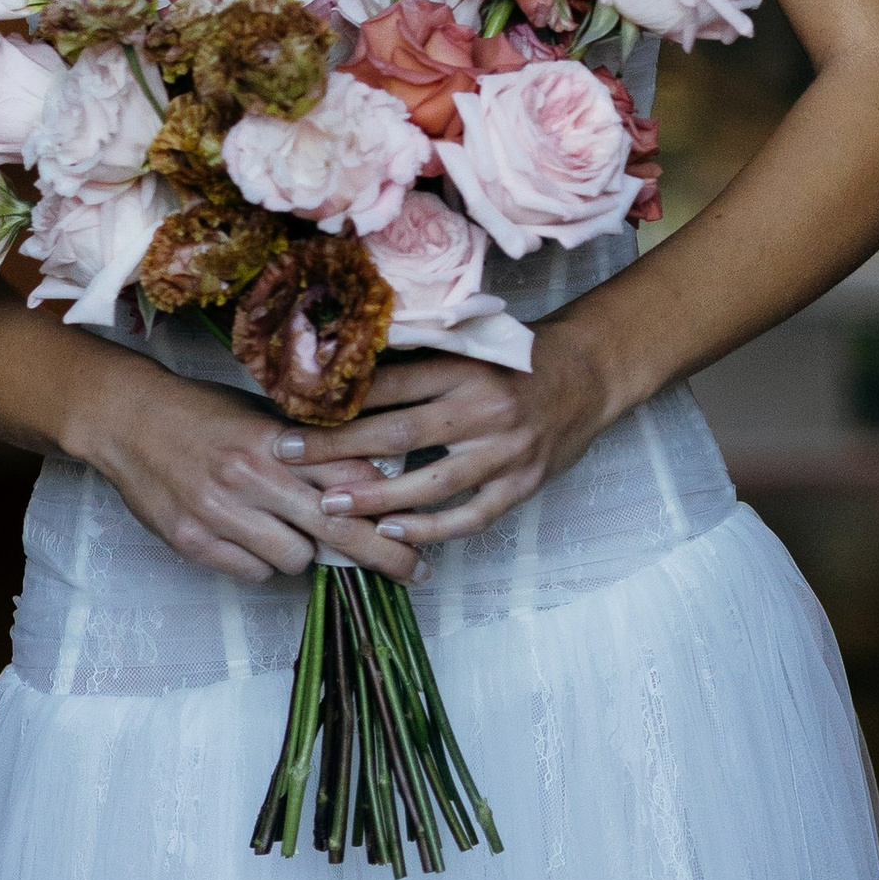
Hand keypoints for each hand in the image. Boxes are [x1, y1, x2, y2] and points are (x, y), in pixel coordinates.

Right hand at [82, 366, 423, 589]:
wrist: (127, 418)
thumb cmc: (204, 412)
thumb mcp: (264, 416)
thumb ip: (315, 448)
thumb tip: (376, 481)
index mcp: (274, 440)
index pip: (348, 484)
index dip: (388, 512)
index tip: (419, 531)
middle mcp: (249, 478)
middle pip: (335, 531)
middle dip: (381, 555)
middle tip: (414, 571)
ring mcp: (218, 514)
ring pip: (293, 560)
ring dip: (299, 550)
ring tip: (282, 526)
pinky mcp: (192, 541)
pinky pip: (252, 572)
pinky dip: (258, 560)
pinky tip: (246, 533)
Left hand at [279, 320, 615, 551]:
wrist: (591, 372)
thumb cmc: (520, 357)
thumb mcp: (471, 345)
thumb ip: (420, 358)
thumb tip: (348, 365)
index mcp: (463, 367)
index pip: (390, 384)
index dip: (339, 400)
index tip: (293, 408)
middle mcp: (483, 408)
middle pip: (398, 432)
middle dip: (337, 448)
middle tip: (287, 457)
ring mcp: (505, 451)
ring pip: (430, 483)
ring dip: (374, 497)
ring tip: (328, 505)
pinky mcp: (522, 484)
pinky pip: (470, 515)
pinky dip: (429, 529)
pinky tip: (390, 534)